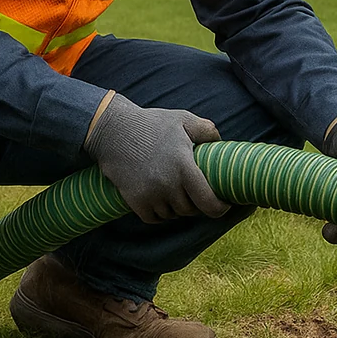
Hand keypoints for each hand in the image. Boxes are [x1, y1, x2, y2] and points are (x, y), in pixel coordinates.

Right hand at [83, 92, 229, 223]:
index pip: (208, 201)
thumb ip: (206, 130)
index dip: (219, 208)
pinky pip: (154, 218)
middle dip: (195, 203)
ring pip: (172, 214)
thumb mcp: (182, 119)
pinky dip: (159, 213)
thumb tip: (221, 142)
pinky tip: (159, 199)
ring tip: (175, 190)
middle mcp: (168, 184)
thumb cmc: (151, 123)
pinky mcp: (135, 201)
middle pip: (190, 210)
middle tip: (194, 191)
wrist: (113, 130)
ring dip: (176, 207)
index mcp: (184, 166)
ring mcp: (150, 195)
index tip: (223, 206)